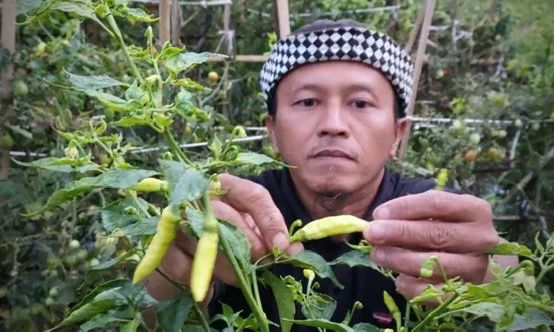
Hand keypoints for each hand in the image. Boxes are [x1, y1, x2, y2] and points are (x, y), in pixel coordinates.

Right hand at [146, 174, 301, 301]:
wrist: (178, 262)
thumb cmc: (220, 241)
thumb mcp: (248, 232)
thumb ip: (269, 237)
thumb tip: (294, 249)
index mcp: (224, 186)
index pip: (253, 195)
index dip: (271, 222)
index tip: (284, 247)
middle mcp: (198, 197)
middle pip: (230, 218)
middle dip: (251, 245)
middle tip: (260, 263)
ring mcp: (176, 220)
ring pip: (209, 243)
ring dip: (230, 267)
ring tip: (238, 277)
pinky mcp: (162, 246)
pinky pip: (189, 266)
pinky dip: (204, 278)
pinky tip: (208, 281)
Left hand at [363, 190, 500, 299]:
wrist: (482, 262)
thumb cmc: (450, 230)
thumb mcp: (437, 214)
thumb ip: (411, 213)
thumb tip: (378, 220)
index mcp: (474, 210)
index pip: (436, 203)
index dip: (404, 207)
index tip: (378, 213)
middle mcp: (482, 238)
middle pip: (436, 234)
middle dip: (398, 233)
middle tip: (371, 233)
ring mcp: (478, 267)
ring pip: (434, 265)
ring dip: (399, 260)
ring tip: (377, 255)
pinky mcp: (469, 294)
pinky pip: (435, 292)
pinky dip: (412, 286)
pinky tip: (398, 279)